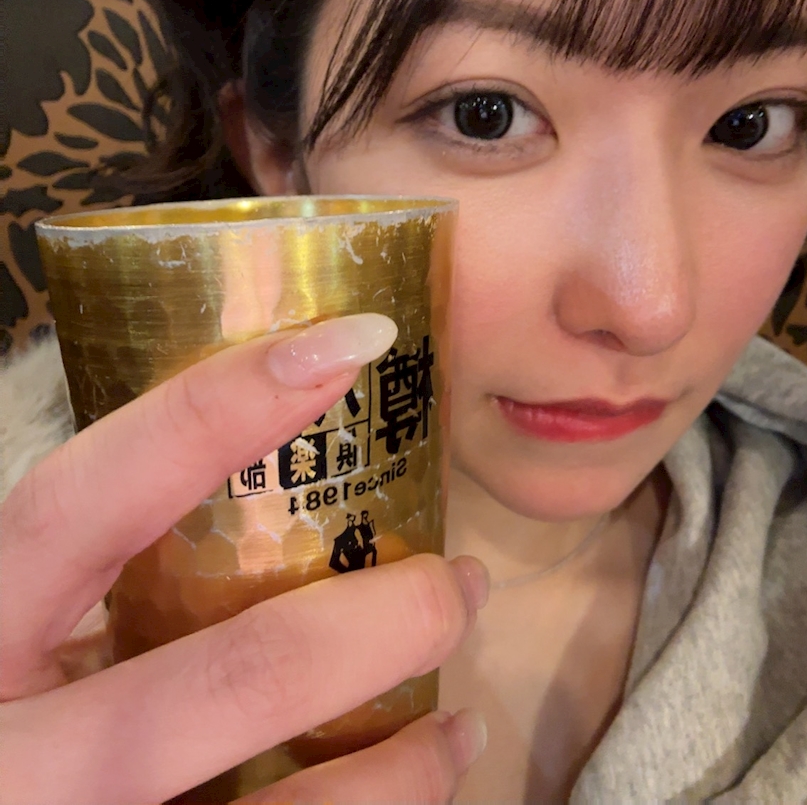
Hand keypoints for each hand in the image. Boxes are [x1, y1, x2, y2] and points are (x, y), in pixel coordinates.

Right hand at [0, 316, 488, 803]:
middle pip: (226, 680)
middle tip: (460, 582)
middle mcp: (19, 755)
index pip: (81, 501)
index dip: (209, 412)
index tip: (352, 344)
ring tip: (462, 716)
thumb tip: (253, 459)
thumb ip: (94, 577)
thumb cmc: (11, 715)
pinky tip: (427, 770)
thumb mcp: (16, 626)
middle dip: (374, 623)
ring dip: (404, 758)